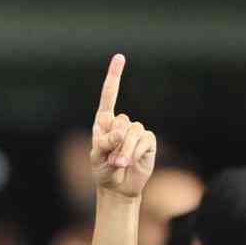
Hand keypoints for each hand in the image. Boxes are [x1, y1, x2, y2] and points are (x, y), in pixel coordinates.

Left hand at [90, 54, 155, 197]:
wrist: (118, 187)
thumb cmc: (103, 170)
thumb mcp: (97, 157)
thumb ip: (105, 142)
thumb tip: (122, 130)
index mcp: (105, 122)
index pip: (109, 96)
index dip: (114, 76)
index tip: (120, 57)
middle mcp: (121, 123)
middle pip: (120, 120)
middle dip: (114, 142)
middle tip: (110, 159)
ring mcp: (136, 131)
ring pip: (132, 131)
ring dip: (124, 150)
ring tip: (118, 164)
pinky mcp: (148, 141)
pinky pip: (143, 141)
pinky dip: (135, 152)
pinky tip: (131, 162)